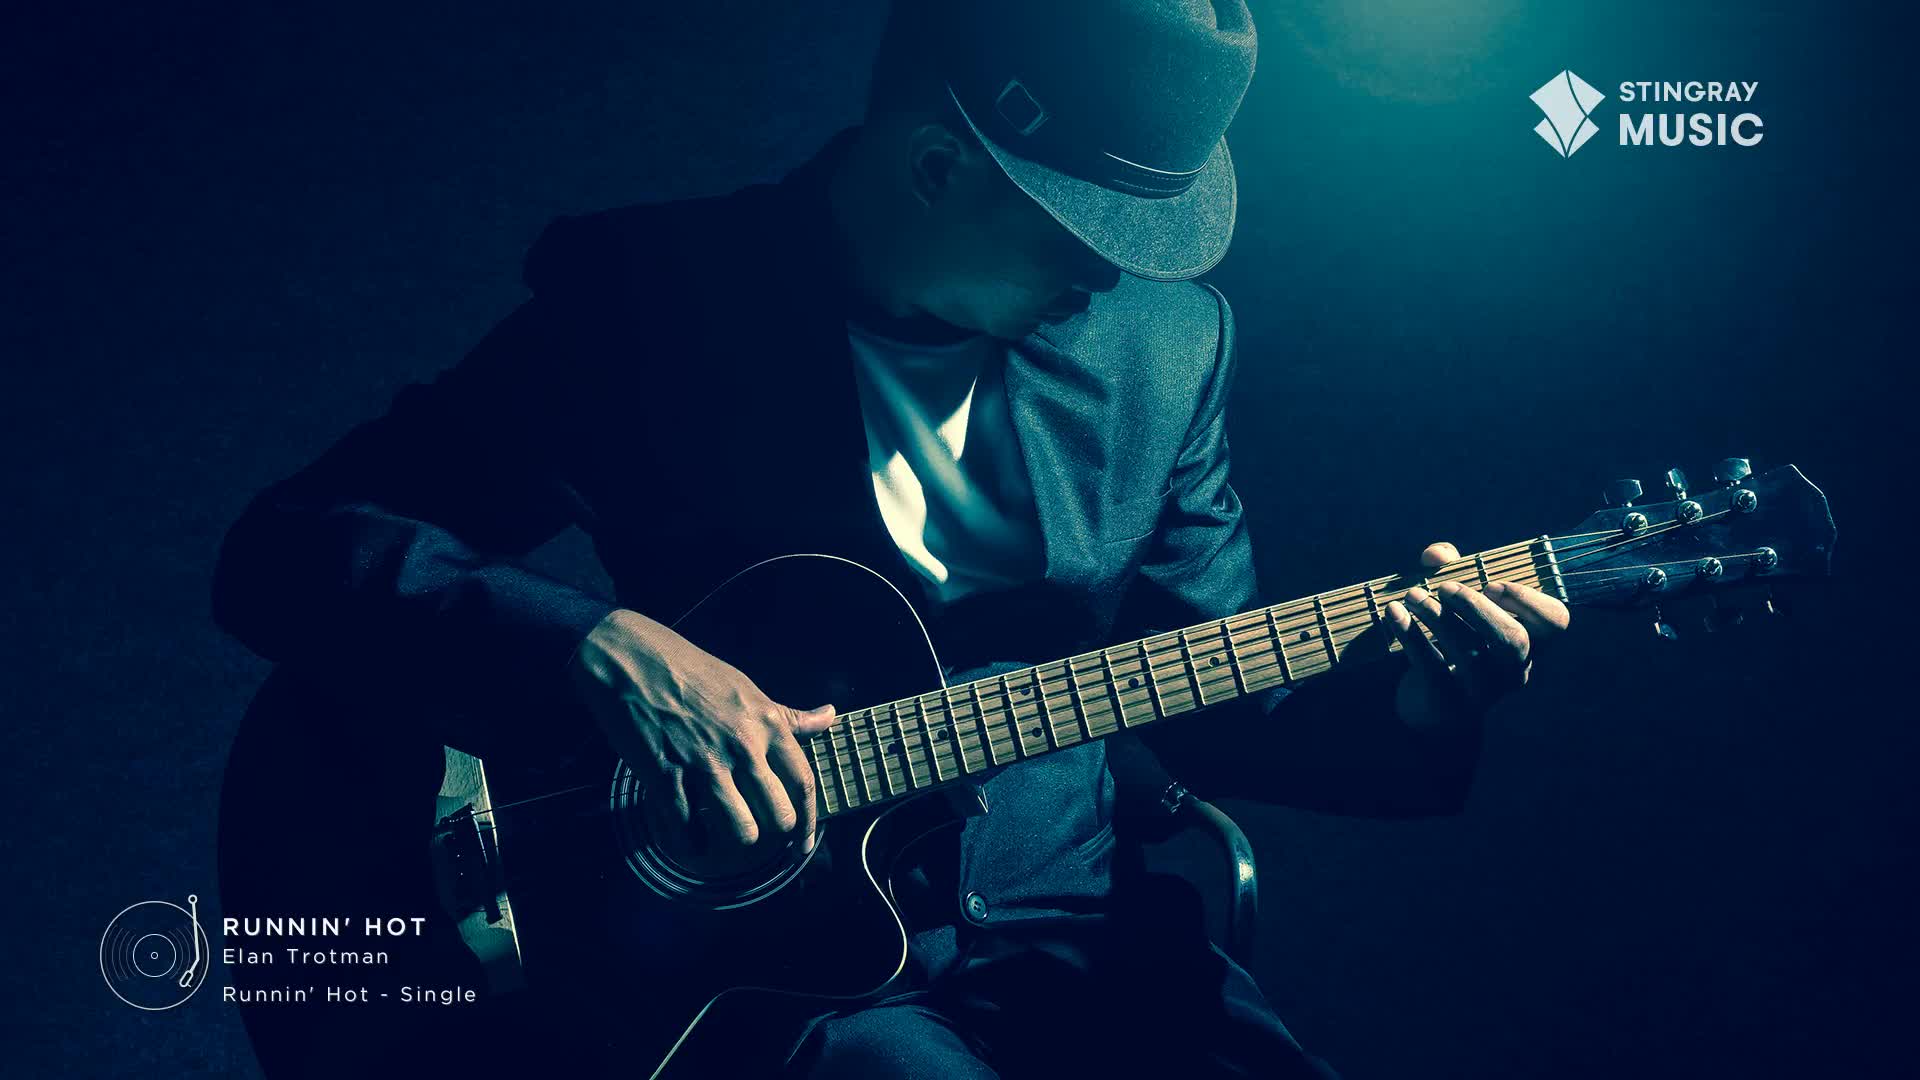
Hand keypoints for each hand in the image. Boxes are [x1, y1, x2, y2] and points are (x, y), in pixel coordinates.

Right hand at [567, 609, 835, 869]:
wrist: (632, 660)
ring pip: (742, 831)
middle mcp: (743, 746)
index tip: (804, 844)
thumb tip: (829, 717)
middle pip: (779, 816)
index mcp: (767, 724)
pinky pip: (688, 830)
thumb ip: (787, 715)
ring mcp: (704, 763)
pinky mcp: (666, 776)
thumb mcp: (747, 688)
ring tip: (723, 835)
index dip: (809, 822)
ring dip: (734, 840)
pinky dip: (689, 842)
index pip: (803, 783)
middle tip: (759, 835)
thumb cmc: (692, 671)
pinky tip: (687, 836)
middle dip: (773, 835)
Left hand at [1383, 542, 1570, 729]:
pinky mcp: (1449, 705)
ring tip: (1413, 595)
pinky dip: (1410, 635)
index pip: (1555, 622)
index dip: (1528, 599)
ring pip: (1470, 655)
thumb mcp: (1455, 600)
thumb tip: (1437, 555)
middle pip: (1513, 641)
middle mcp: (1514, 670)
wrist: (1429, 703)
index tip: (1491, 584)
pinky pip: (1431, 668)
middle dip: (1477, 608)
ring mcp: (1484, 692)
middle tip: (1444, 588)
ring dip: (1437, 617)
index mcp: (1530, 642)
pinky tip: (1393, 612)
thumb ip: (1449, 568)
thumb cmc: (1452, 638)